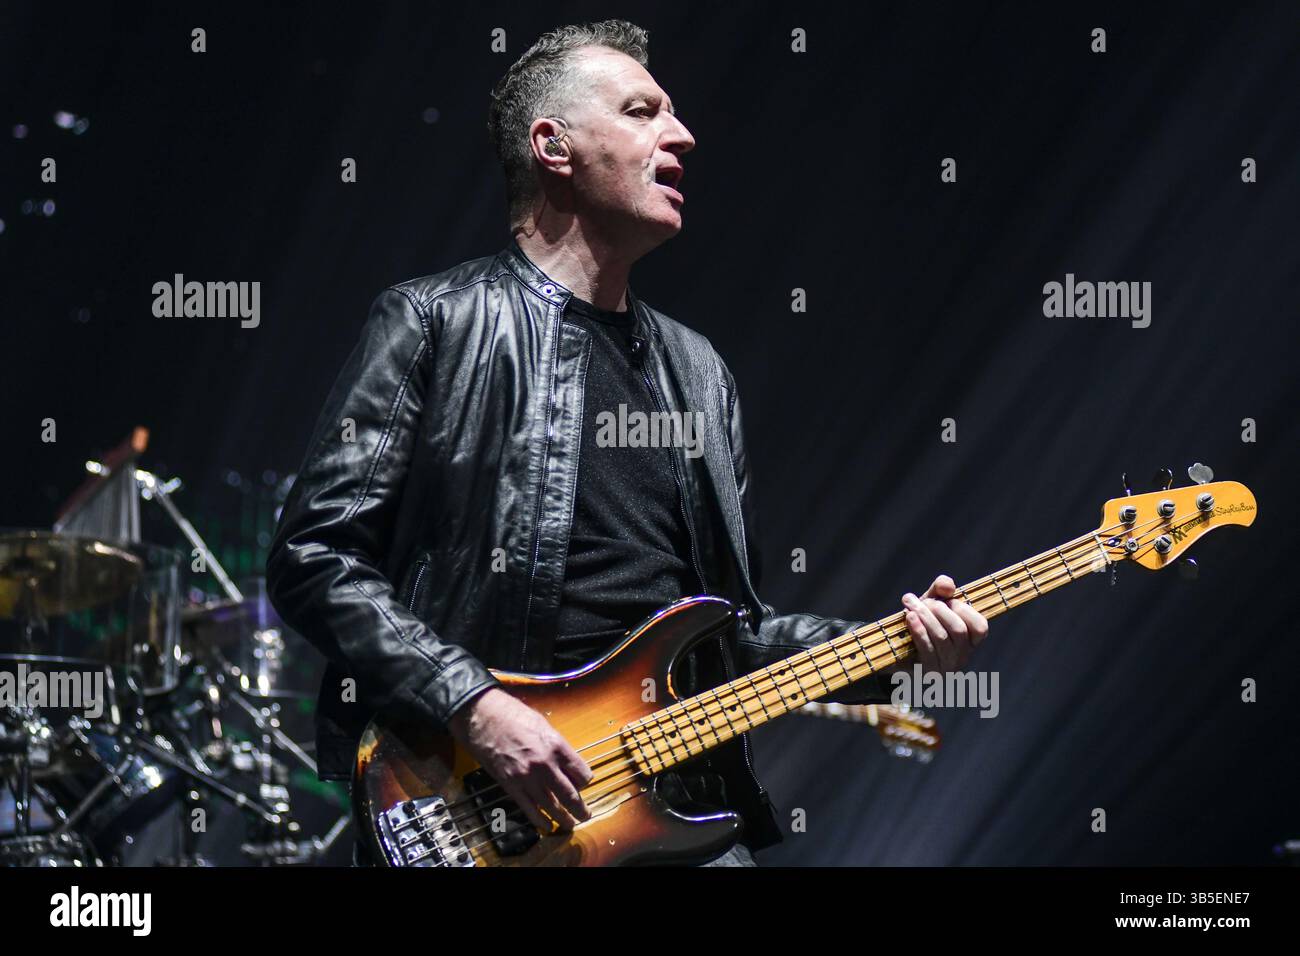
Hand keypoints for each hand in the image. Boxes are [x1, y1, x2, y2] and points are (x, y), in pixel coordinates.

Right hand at [447, 687, 592, 832]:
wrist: (483, 716)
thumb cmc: (512, 715)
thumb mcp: (543, 725)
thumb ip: (556, 746)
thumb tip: (565, 763)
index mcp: (556, 746)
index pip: (582, 773)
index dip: (584, 781)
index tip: (582, 783)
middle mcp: (544, 764)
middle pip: (570, 795)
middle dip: (580, 809)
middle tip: (585, 815)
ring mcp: (527, 777)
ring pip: (551, 806)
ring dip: (563, 818)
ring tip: (570, 824)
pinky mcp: (510, 785)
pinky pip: (529, 808)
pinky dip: (540, 820)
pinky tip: (547, 825)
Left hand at [901, 574, 988, 672]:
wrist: (894, 650)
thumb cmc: (919, 623)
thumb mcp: (931, 603)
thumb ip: (941, 589)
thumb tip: (947, 585)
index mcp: (969, 642)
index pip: (980, 627)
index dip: (962, 609)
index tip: (944, 598)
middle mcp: (962, 657)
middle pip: (959, 630)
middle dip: (940, 610)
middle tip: (924, 601)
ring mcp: (946, 667)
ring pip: (941, 638)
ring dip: (925, 616)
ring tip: (910, 604)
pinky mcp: (927, 672)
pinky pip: (926, 648)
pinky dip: (918, 629)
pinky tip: (909, 617)